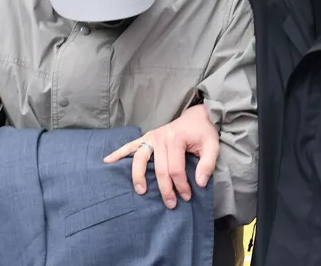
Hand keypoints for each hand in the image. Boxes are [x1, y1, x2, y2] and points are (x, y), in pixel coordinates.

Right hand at [104, 104, 218, 208]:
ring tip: (141, 191)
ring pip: (140, 158)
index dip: (181, 185)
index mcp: (176, 139)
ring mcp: (151, 137)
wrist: (197, 117)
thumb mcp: (212, 145)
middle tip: (170, 204)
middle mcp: (161, 137)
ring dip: (138, 176)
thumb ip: (208, 164)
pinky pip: (130, 146)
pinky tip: (107, 161)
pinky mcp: (146, 138)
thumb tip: (198, 183)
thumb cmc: (204, 132)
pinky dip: (118, 153)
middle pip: (159, 168)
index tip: (186, 196)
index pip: (175, 168)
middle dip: (164, 188)